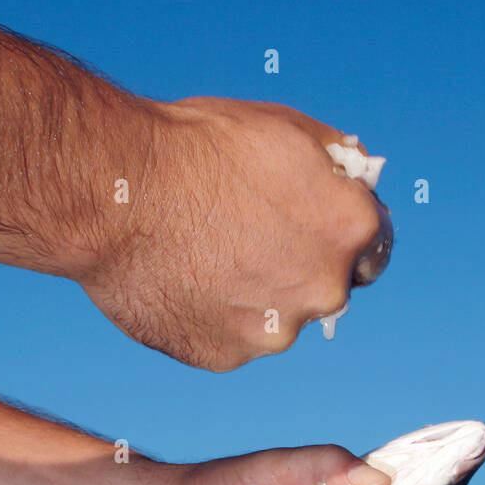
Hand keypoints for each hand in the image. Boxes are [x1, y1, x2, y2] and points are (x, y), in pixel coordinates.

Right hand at [79, 96, 392, 370]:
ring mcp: (276, 331)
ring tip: (203, 254)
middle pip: (324, 285)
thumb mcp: (285, 127)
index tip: (300, 220)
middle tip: (243, 234)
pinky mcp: (228, 357)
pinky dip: (213, 316)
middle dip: (295, 265)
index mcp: (352, 228)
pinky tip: (182, 280)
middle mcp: (325, 289)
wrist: (115, 193)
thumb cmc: (195, 148)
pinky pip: (230, 338)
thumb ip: (335, 164)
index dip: (332, 228)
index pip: (369, 241)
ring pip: (277, 317)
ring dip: (253, 294)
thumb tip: (353, 182)